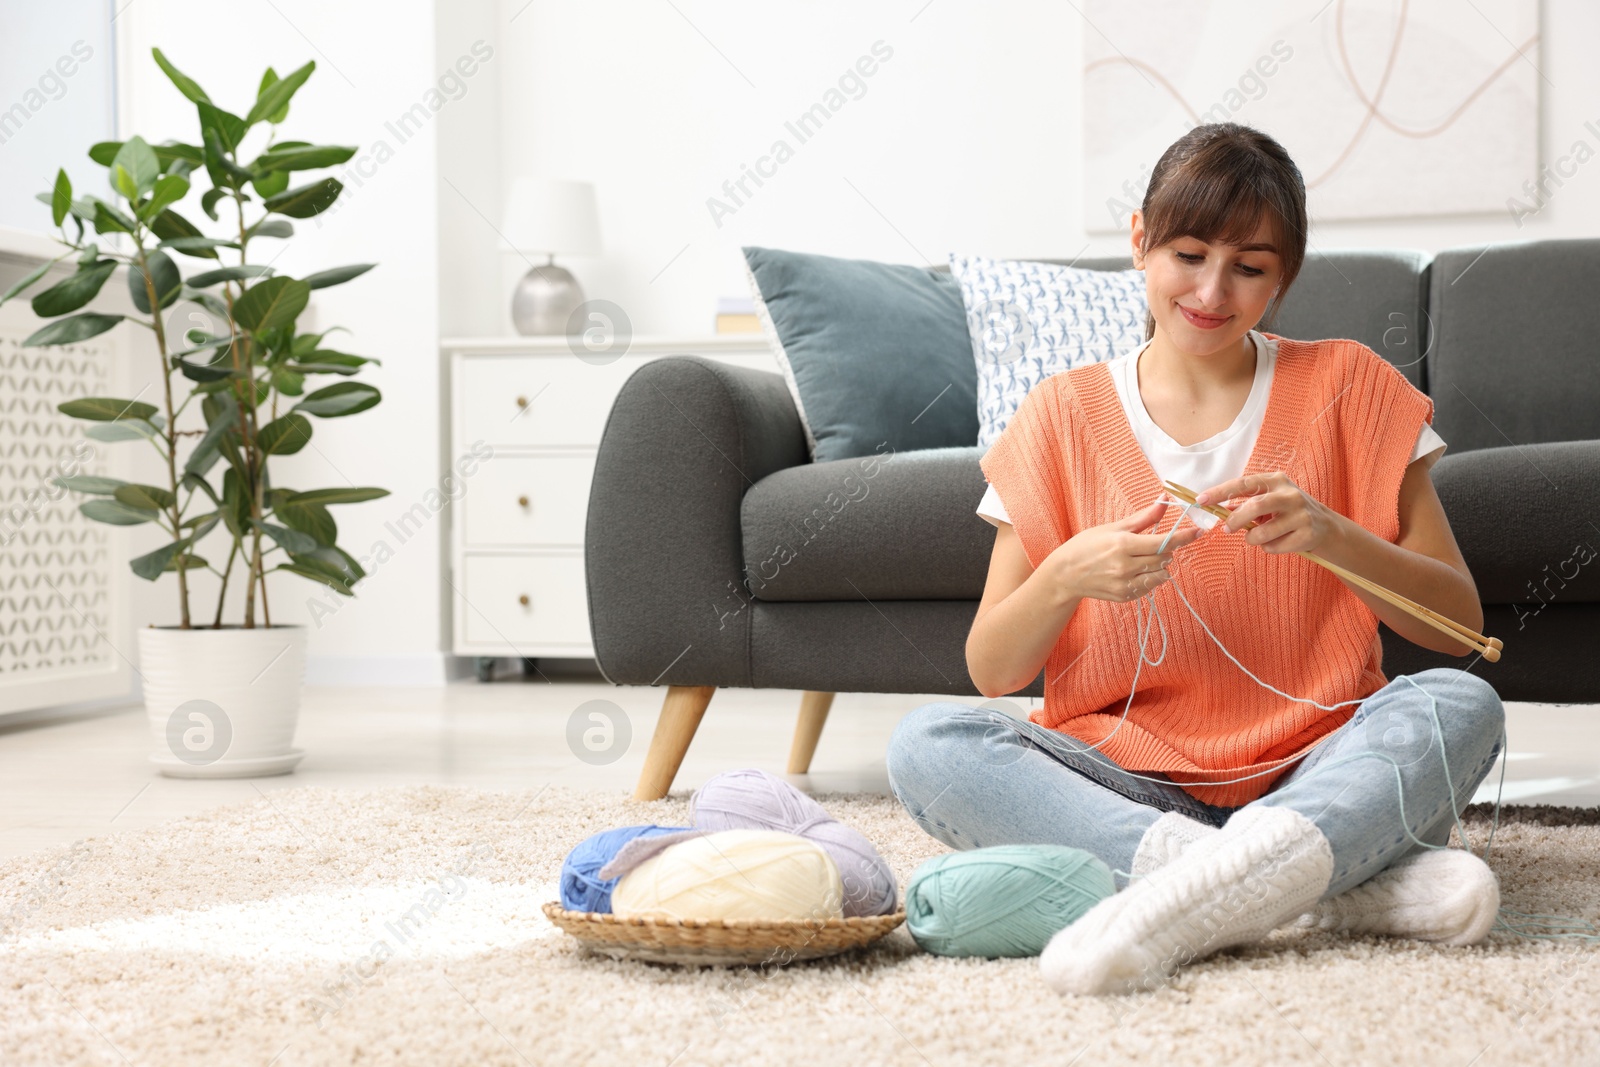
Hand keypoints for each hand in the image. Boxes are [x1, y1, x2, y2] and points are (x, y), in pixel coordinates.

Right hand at [1049, 499, 1203, 603]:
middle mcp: (1125, 566)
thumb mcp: (1112, 528)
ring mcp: (1125, 584)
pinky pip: (1150, 586)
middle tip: (1153, 543)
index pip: (1163, 542)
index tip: (1199, 530)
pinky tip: (1134, 571)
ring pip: (1161, 574)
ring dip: (1160, 565)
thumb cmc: (1086, 546)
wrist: (1064, 574)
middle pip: (1165, 558)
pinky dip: (1149, 577)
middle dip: (1166, 549)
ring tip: (1142, 559)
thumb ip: (1143, 518)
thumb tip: (1164, 501)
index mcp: (1122, 545)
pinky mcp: (1125, 596)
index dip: (1183, 537)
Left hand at [1195, 471, 1340, 555]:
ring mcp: (1301, 514)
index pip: (1243, 483)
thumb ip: (1244, 503)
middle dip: (1235, 521)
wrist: (1325, 526)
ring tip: (1257, 537)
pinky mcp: (1308, 534)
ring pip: (1262, 532)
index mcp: (1276, 480)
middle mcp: (1290, 494)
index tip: (1200, 500)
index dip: (1220, 492)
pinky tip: (1277, 542)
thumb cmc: (1287, 511)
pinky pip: (1274, 547)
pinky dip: (1268, 548)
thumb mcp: (1268, 500)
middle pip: (1254, 506)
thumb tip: (1216, 508)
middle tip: (1227, 530)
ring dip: (1252, 539)